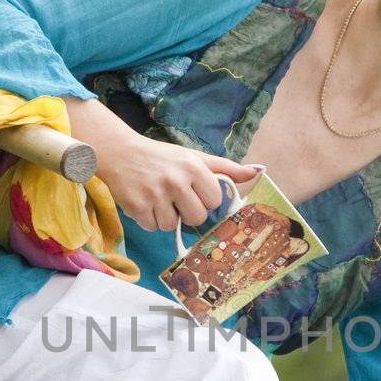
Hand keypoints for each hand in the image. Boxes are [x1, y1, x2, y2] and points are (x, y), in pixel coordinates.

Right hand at [102, 137, 261, 232]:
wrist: (120, 153)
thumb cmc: (163, 157)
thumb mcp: (195, 157)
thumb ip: (226, 168)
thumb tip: (259, 171)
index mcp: (194, 167)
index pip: (215, 201)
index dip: (205, 199)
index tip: (193, 190)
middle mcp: (176, 180)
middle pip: (196, 218)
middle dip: (187, 212)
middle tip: (175, 198)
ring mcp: (155, 195)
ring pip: (173, 226)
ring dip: (166, 217)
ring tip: (158, 199)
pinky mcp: (136, 207)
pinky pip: (153, 227)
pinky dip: (149, 219)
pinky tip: (144, 202)